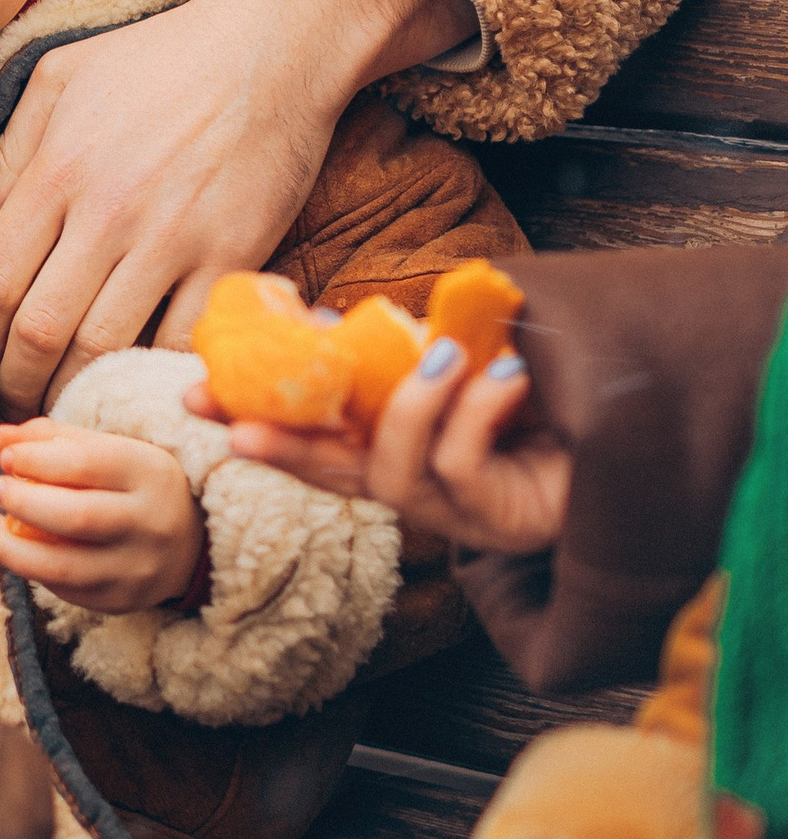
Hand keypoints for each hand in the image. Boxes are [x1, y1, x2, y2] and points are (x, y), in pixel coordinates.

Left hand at [0, 0, 473, 412]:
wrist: (273, 46)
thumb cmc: (159, 58)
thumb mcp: (59, 78)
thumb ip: (6, 155)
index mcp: (59, 169)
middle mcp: (109, 212)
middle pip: (38, 328)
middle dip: (14, 378)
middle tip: (12, 397)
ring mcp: (174, 239)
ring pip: (103, 347)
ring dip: (73, 389)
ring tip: (62, 403)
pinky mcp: (233, 257)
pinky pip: (180, 341)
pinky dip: (150, 372)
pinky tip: (133, 382)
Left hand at [0, 420, 205, 613]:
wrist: (191, 542)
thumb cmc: (134, 486)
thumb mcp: (109, 451)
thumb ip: (53, 439)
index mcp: (151, 474)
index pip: (85, 464)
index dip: (36, 459)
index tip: (6, 457)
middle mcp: (151, 524)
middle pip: (75, 517)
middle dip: (22, 502)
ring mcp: (138, 569)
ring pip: (62, 567)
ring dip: (12, 548)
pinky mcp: (122, 601)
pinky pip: (65, 591)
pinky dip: (33, 570)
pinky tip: (18, 550)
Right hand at [196, 336, 570, 556]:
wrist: (638, 427)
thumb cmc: (548, 389)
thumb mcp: (462, 355)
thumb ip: (402, 348)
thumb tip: (318, 318)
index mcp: (400, 444)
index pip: (313, 438)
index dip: (256, 419)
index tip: (200, 399)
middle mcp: (416, 486)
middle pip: (331, 473)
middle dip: (279, 447)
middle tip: (233, 428)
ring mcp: (453, 510)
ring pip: (396, 474)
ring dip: (411, 408)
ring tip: (443, 353)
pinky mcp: (496, 520)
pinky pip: (463, 468)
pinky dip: (480, 413)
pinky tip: (511, 374)